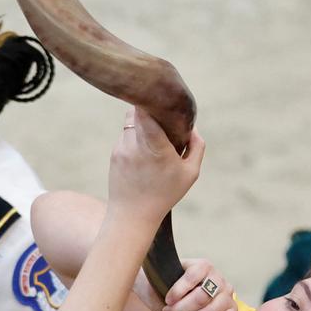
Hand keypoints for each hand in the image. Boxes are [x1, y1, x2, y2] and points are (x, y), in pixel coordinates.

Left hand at [106, 107, 203, 224]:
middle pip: (135, 111)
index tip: (158, 96)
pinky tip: (143, 152)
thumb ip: (196, 146)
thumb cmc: (165, 194)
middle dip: (148, 109)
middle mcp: (135, 145)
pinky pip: (125, 136)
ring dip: (141, 124)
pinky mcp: (114, 154)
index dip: (149, 101)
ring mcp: (121, 149)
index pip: (145, 114)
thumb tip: (192, 127)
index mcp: (155, 148)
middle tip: (160, 115)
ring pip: (129, 123)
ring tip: (154, 137)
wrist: (132, 215)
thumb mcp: (190, 173)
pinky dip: (134, 137)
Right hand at [140, 258, 236, 310]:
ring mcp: (216, 277)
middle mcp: (226, 293)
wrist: (155, 288)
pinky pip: (192, 280)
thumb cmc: (173, 308)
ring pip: (201, 298)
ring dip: (180, 308)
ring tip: (169, 310)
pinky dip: (177, 292)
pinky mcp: (202, 265)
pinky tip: (169, 297)